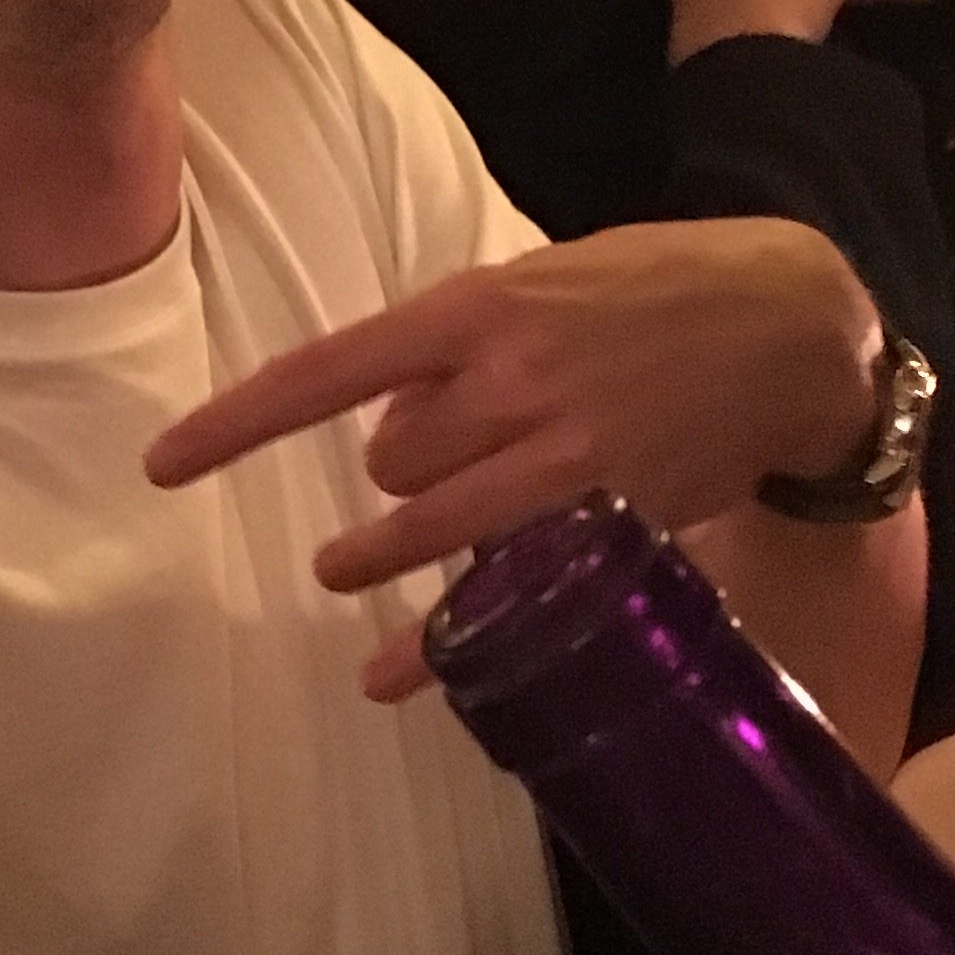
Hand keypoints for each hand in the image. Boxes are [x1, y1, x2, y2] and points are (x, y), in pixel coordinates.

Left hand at [142, 221, 878, 697]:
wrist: (790, 327)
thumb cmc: (654, 293)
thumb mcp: (542, 281)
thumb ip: (461, 343)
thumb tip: (390, 412)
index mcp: (477, 307)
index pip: (328, 372)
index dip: (238, 424)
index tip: (163, 465)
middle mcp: (507, 379)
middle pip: (389, 457)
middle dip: (393, 469)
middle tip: (423, 467)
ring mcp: (561, 452)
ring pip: (428, 520)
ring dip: (386, 548)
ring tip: (351, 566)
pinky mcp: (610, 514)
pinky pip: (501, 585)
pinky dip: (442, 638)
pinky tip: (392, 674)